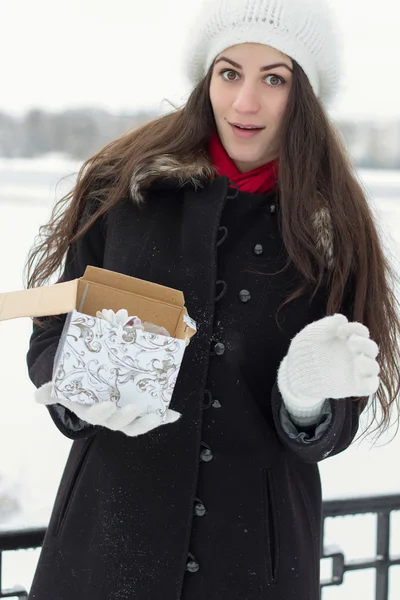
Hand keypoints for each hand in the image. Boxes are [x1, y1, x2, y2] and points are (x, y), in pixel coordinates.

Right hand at [35, 381, 180, 436]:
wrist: (91, 391)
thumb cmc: (77, 388)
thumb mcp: (63, 387)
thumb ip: (51, 390)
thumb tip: (39, 395)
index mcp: (93, 411)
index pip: (97, 416)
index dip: (103, 411)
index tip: (108, 403)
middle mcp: (110, 418)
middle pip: (120, 423)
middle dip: (127, 417)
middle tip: (134, 408)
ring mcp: (126, 418)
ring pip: (137, 426)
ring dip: (149, 422)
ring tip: (160, 415)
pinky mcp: (140, 414)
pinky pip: (152, 418)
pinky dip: (164, 418)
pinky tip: (175, 415)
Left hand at [277, 313, 379, 406]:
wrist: (294, 371)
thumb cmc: (304, 349)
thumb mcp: (312, 333)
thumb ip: (326, 325)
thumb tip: (341, 318)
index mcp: (346, 340)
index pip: (361, 332)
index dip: (355, 328)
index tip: (340, 330)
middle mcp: (353, 355)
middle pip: (371, 348)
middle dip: (364, 343)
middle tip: (350, 342)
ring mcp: (354, 371)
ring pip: (374, 367)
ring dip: (370, 363)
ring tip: (358, 361)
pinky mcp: (352, 386)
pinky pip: (370, 386)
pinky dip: (371, 382)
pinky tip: (359, 374)